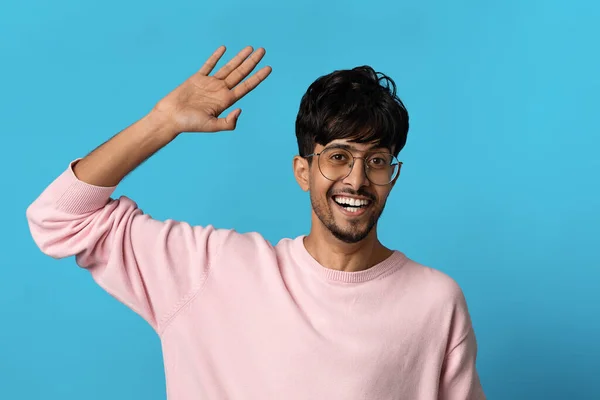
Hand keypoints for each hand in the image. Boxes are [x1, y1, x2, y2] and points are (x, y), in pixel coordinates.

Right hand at [152, 45, 271, 134]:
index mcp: (226, 101)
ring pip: (228, 67)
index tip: (269, 68)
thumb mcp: (211, 126)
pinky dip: (216, 56)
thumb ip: (228, 122)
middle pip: (240, 73)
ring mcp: (209, 84)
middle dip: (252, 62)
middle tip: (263, 51)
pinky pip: (209, 65)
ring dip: (239, 57)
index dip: (258, 77)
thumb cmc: (189, 124)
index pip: (246, 86)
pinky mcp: (197, 78)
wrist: (170, 118)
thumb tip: (239, 110)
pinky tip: (224, 49)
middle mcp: (220, 91)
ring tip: (250, 48)